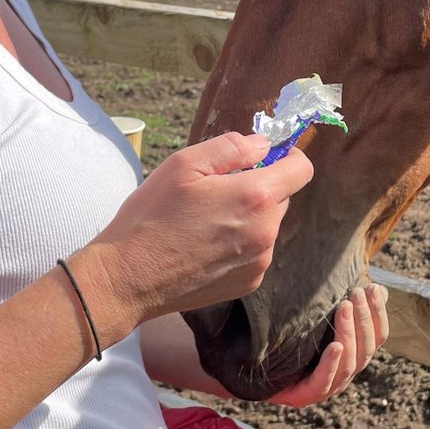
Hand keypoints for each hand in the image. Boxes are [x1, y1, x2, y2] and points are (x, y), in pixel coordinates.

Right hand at [80, 133, 313, 334]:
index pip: (302, 169)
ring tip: (205, 221)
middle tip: (216, 190)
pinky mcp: (248, 283)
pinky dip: (240, 243)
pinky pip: (256, 251)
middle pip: (282, 197)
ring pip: (268, 224)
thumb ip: (232, 147)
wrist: (127, 279)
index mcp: (255, 197)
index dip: (286, 156)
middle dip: (259, 186)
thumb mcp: (184, 164)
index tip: (263, 157)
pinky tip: (205, 245)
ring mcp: (259, 262)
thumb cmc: (151, 216)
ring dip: (249, 216)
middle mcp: (266, 232)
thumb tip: (264, 144)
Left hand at [267, 284, 389, 407]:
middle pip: (366, 348)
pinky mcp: (309, 395)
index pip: (376, 336)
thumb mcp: (319, 319)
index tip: (374, 288)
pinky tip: (334, 346)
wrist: (259, 370)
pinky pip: (324, 381)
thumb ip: (344, 306)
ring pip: (350, 362)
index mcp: (354, 355)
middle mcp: (346, 372)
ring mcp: (330, 386)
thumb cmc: (293, 341)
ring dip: (349, 332)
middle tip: (356, 292)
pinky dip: (331, 363)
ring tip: (344, 307)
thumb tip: (375, 286)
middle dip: (364, 317)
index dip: (378, 313)